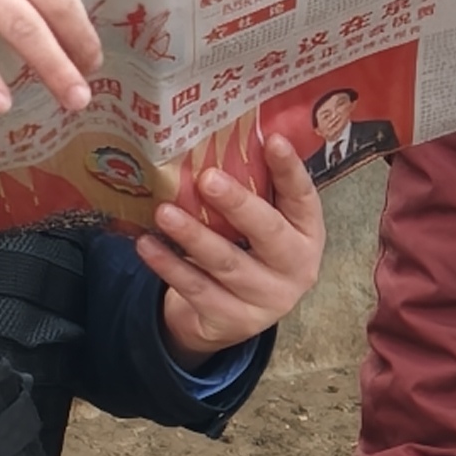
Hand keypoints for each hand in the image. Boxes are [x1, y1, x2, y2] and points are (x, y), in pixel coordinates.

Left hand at [142, 127, 327, 357]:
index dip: (290, 169)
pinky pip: (197, 290)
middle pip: (268, 233)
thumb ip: (257, 190)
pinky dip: (169, 266)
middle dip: (237, 204)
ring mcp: (266, 299)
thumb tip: (227, 134)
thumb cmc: (250, 251)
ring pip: (227, 263)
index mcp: (308, 234)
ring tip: (164, 212)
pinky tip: (147, 244)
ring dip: (193, 235)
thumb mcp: (264, 223)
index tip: (272, 139)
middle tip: (207, 178)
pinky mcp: (233, 321)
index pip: (303, 197)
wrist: (235, 316)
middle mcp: (296, 268)